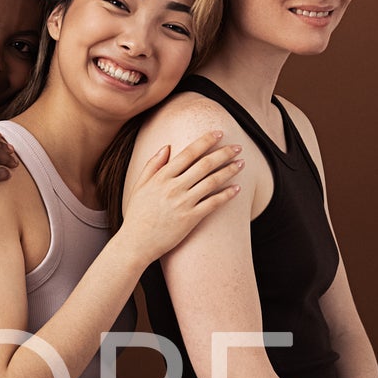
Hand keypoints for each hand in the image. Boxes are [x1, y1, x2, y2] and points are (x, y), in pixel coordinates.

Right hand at [120, 132, 241, 264]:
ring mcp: (183, 203)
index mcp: (161, 177)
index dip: (206, 141)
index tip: (219, 133)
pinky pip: (213, 203)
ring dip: (229, 170)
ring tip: (241, 164)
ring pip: (212, 181)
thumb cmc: (137, 215)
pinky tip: (237, 188)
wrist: (136, 243)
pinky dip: (227, 195)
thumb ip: (152, 165)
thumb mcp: (139, 186)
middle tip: (237, 147)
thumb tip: (167, 146)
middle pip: (205, 164)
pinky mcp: (190, 218)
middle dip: (224, 153)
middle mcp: (173, 187)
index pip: (188, 153)